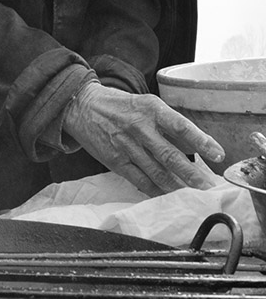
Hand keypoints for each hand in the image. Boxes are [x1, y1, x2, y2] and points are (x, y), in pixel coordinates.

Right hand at [62, 82, 224, 195]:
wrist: (81, 105)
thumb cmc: (117, 105)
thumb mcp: (144, 104)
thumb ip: (167, 124)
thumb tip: (192, 146)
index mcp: (150, 109)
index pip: (181, 126)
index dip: (201, 141)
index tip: (218, 154)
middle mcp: (139, 126)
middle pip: (170, 155)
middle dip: (192, 174)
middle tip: (208, 186)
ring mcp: (126, 145)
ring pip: (157, 172)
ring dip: (177, 186)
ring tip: (192, 195)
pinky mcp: (115, 160)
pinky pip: (140, 180)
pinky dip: (156, 190)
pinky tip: (167, 195)